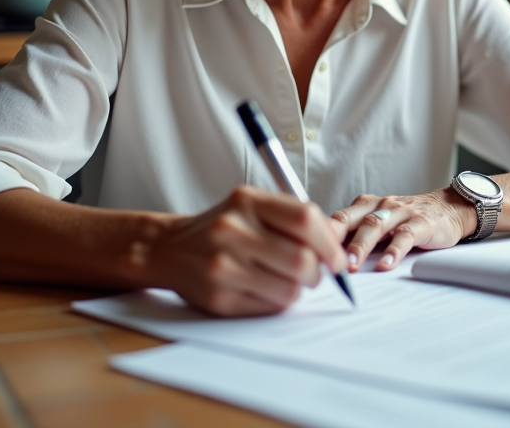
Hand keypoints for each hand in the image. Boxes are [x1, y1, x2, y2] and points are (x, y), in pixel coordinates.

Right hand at [145, 186, 347, 316]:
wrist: (170, 249)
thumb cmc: (224, 227)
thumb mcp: (255, 207)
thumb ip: (296, 218)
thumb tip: (339, 239)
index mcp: (247, 201)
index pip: (304, 220)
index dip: (330, 243)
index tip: (336, 259)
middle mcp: (232, 230)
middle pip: (301, 260)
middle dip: (317, 273)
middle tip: (313, 274)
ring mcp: (222, 266)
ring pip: (289, 290)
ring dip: (297, 290)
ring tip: (285, 280)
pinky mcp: (218, 298)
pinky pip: (269, 308)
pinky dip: (277, 302)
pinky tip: (264, 289)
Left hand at [331, 189, 476, 271]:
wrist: (449, 208)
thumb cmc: (408, 219)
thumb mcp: (379, 222)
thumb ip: (355, 235)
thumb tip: (324, 259)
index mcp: (365, 205)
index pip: (338, 218)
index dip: (321, 234)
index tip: (306, 252)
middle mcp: (381, 205)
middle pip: (354, 220)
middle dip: (337, 240)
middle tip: (323, 260)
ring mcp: (401, 213)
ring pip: (376, 226)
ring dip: (362, 246)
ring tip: (351, 266)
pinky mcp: (422, 223)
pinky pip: (406, 236)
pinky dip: (394, 250)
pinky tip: (387, 264)